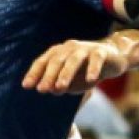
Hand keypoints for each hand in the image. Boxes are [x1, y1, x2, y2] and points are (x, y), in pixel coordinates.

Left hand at [22, 33, 138, 93]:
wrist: (112, 58)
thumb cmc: (85, 71)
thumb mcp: (70, 80)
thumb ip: (58, 85)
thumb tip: (49, 89)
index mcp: (58, 53)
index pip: (42, 62)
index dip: (34, 73)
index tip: (26, 86)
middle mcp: (69, 48)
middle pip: (56, 60)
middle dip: (48, 75)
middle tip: (42, 90)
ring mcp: (86, 48)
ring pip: (74, 59)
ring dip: (66, 73)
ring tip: (60, 87)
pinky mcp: (101, 52)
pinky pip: (96, 59)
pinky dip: (93, 68)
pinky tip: (90, 80)